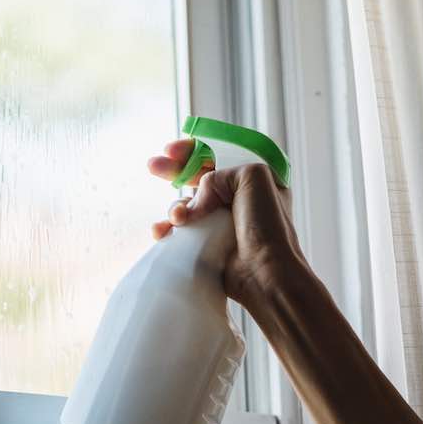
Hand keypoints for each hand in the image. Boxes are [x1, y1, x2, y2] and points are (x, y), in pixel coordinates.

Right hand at [148, 139, 307, 310]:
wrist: (264, 272)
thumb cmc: (268, 226)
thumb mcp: (254, 177)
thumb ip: (221, 173)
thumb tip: (197, 199)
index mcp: (254, 180)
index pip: (220, 156)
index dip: (194, 151)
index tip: (172, 151)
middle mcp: (238, 199)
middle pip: (198, 177)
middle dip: (174, 170)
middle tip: (154, 166)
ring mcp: (222, 222)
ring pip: (187, 204)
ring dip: (175, 206)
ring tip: (177, 218)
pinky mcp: (207, 244)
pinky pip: (180, 230)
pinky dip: (168, 228)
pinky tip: (162, 232)